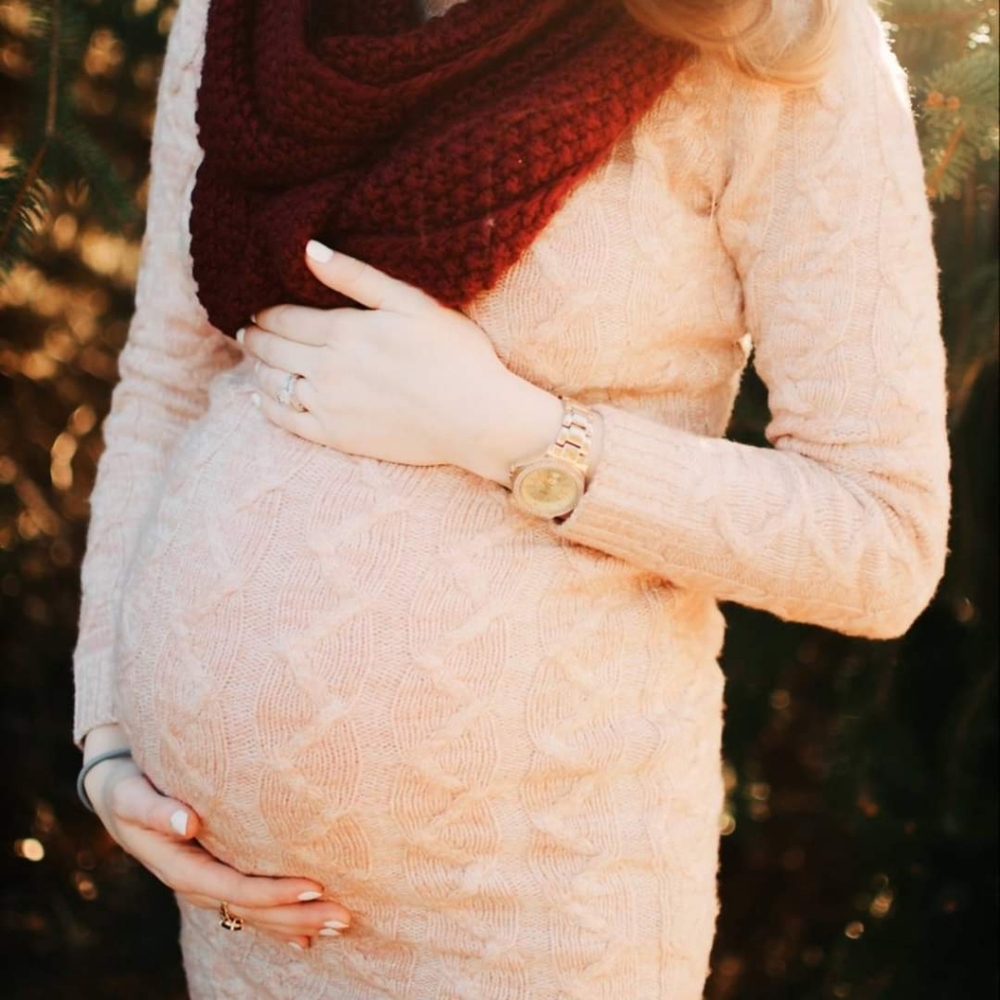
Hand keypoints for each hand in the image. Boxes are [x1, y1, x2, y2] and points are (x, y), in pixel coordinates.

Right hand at [82, 724, 350, 950]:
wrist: (120, 799)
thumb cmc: (131, 790)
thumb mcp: (134, 797)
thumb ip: (157, 810)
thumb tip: (187, 823)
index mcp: (182, 869)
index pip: (235, 888)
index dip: (273, 892)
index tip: (313, 887)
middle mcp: (199, 885)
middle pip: (253, 910)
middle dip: (297, 916)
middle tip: (343, 916)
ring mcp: (209, 887)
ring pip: (256, 914)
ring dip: (297, 923)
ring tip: (340, 924)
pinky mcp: (217, 880)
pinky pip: (250, 909)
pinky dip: (278, 924)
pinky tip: (306, 939)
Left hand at [239, 241, 568, 486]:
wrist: (475, 418)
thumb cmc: (454, 355)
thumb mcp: (411, 303)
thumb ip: (357, 277)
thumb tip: (309, 249)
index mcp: (342, 331)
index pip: (283, 317)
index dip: (264, 310)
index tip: (256, 306)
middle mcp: (326, 368)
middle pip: (271, 349)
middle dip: (254, 336)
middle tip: (245, 329)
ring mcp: (329, 406)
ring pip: (273, 383)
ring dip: (258, 367)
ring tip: (255, 358)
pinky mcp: (337, 436)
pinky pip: (287, 421)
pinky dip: (268, 407)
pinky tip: (261, 399)